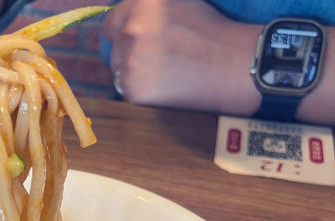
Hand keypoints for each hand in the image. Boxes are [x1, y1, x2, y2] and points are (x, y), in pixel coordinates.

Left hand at [103, 0, 260, 114]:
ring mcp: (130, 61)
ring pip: (119, 67)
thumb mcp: (179, 0)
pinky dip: (140, 87)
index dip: (125, 28)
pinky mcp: (133, 88)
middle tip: (156, 55)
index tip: (139, 37)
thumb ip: (149, 4)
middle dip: (129, 48)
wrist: (230, 65)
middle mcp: (132, 29)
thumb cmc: (209, 30)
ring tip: (164, 68)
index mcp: (142, 4)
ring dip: (133, 68)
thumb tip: (134, 9)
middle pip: (114, 44)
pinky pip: (126, 88)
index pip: (113, 20)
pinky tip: (163, 83)